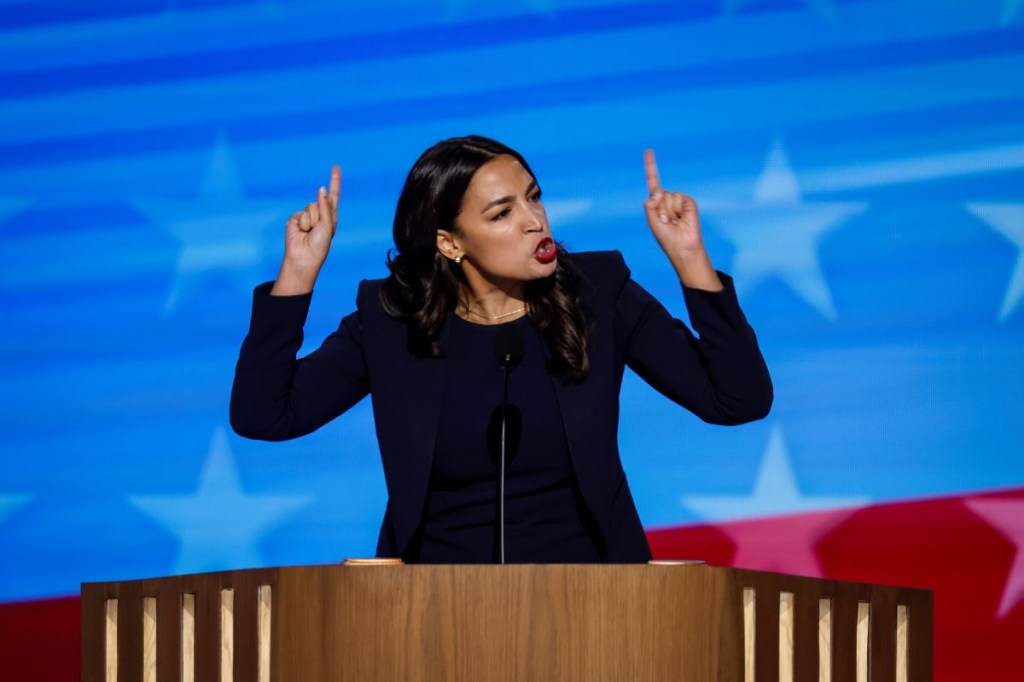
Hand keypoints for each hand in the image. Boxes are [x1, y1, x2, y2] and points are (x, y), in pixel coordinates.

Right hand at [272, 166, 340, 294]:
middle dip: (320, 210)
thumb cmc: (320, 244)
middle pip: (321, 199)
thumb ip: (325, 206)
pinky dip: (303, 223)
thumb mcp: (328, 225)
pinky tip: (302, 232)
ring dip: (312, 220)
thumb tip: (321, 188)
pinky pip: (301, 213)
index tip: (335, 167)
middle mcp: (319, 213)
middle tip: (318, 229)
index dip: (334, 180)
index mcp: (331, 215)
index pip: (333, 194)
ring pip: (311, 206)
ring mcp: (307, 215)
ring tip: (310, 232)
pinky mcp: (296, 218)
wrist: (304, 256)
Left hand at [643, 149, 704, 255]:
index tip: (648, 150)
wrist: (682, 245)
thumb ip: (650, 205)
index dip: (651, 165)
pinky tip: (681, 219)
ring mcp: (678, 199)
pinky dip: (677, 210)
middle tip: (666, 222)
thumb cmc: (666, 236)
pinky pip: (678, 199)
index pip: (653, 180)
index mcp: (656, 202)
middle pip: (658, 193)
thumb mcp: (652, 221)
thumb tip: (657, 192)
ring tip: (674, 222)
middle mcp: (667, 198)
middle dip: (659, 209)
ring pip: (668, 197)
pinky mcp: (688, 202)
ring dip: (668, 212)